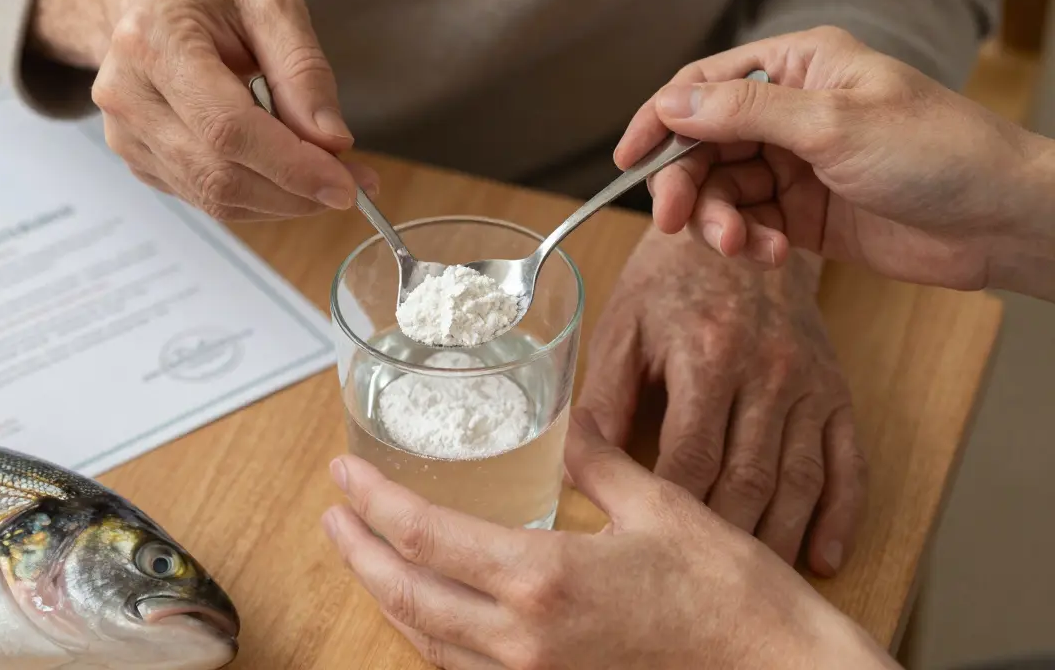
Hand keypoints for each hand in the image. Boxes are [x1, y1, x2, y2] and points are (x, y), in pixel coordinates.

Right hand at [30, 0, 376, 220]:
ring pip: (215, 198)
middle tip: (351, 185)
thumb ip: (303, 70)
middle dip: (296, 193)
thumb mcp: (268, 4)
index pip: (228, 129)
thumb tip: (331, 140)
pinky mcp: (138, 159)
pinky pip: (206, 199)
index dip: (291, 167)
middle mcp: (130, 95)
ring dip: (281, 201)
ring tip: (323, 177)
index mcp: (156, 42)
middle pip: (221, 175)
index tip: (346, 184)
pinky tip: (281, 172)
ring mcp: (127, 134)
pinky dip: (256, 197)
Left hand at [321, 411, 896, 669]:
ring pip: (427, 642)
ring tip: (367, 558)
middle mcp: (522, 640)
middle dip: (357, 553)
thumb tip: (567, 422)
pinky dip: (432, 638)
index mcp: (541, 579)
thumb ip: (595, 462)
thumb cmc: (730, 595)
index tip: (342, 474)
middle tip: (332, 516)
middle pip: (405, 595)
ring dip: (387, 596)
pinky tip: (432, 613)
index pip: (422, 536)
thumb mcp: (658, 505)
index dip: (372, 501)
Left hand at [577, 230, 866, 575]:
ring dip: (778, 540)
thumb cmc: (668, 282)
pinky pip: (849, 464)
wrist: (740, 226)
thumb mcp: (621, 328)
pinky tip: (823, 559)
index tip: (641, 553)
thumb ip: (601, 398)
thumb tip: (573, 467)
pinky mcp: (837, 394)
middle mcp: (768, 372)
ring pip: (800, 482)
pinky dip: (841, 517)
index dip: (667, 511)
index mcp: (709, 355)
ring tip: (749, 586)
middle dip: (720, 541)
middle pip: (748, 480)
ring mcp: (809, 385)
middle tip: (691, 590)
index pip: (690, 456)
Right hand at [616, 25, 1052, 293]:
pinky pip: (749, 223)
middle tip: (677, 224)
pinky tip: (768, 255)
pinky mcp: (802, 213)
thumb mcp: (833, 125)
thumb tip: (670, 105)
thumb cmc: (937, 153)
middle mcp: (789, 112)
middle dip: (688, 185)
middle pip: (704, 144)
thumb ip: (745, 114)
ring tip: (742, 247)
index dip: (659, 121)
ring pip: (723, 190)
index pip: (703, 86)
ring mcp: (795, 164)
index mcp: (797, 68)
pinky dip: (747, 242)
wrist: (999, 221)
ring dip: (721, 221)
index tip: (627, 161)